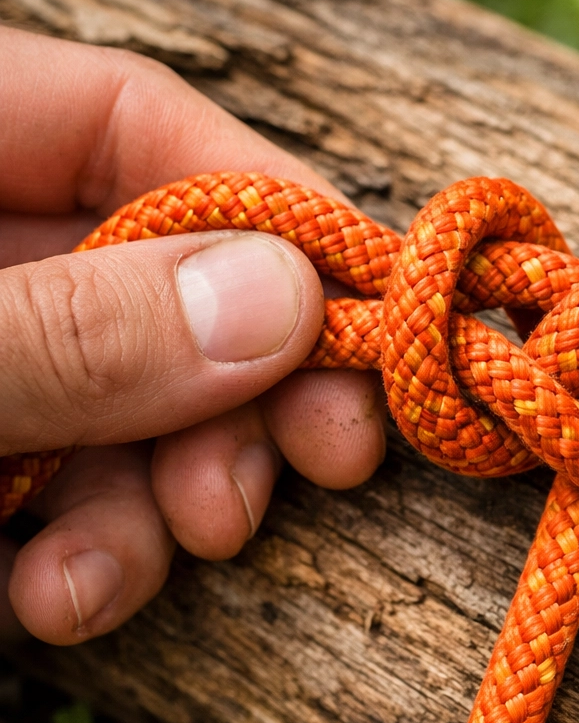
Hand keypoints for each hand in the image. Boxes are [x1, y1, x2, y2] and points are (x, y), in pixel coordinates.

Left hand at [0, 27, 386, 645]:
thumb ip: (71, 331)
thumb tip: (285, 303)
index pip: (135, 122)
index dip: (268, 206)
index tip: (369, 310)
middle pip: (163, 280)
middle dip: (247, 386)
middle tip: (324, 462)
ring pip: (132, 404)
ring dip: (170, 496)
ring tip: (167, 559)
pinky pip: (66, 487)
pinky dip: (88, 550)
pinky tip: (66, 599)